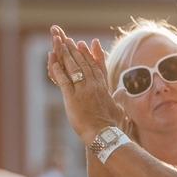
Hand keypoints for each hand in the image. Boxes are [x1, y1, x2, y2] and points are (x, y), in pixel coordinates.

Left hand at [48, 25, 123, 144]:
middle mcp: (94, 86)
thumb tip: (122, 91)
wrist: (104, 135)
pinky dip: (58, 71)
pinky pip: (64, 81)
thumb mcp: (118, 109)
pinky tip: (54, 63)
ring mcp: (83, 91)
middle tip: (70, 41)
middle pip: (84, 64)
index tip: (86, 44)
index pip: (96, 66)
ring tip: (61, 46)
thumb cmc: (111, 125)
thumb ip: (118, 98)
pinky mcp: (72, 98)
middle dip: (76, 51)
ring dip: (67, 56)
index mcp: (103, 88)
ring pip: (75, 69)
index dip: (90, 54)